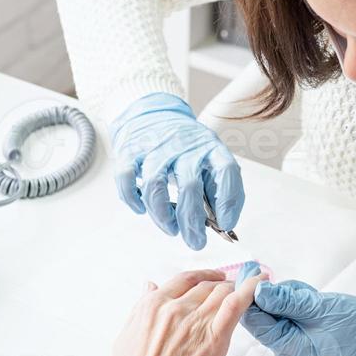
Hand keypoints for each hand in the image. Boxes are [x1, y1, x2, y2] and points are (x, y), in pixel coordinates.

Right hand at [79, 269, 256, 355]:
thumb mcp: (127, 334)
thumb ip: (141, 307)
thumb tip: (148, 286)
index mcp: (153, 305)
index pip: (185, 280)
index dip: (203, 276)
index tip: (212, 277)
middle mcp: (175, 308)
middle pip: (206, 286)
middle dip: (221, 284)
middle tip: (231, 287)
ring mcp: (195, 323)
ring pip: (222, 293)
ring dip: (235, 288)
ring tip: (246, 288)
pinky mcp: (213, 340)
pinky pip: (236, 305)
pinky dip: (250, 290)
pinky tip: (260, 282)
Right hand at [110, 93, 243, 250]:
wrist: (152, 113)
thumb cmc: (186, 148)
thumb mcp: (209, 160)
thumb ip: (217, 190)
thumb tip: (225, 225)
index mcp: (210, 147)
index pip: (226, 170)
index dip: (229, 200)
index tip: (226, 224)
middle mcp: (185, 146)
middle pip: (189, 185)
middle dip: (192, 221)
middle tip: (196, 242)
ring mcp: (156, 147)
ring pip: (155, 184)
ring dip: (162, 215)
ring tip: (171, 229)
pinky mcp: (130, 151)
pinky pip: (127, 177)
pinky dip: (132, 197)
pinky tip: (140, 209)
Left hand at [236, 264, 355, 355]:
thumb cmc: (352, 326)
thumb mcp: (318, 308)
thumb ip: (286, 301)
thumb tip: (258, 291)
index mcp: (286, 347)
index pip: (255, 321)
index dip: (250, 296)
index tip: (254, 274)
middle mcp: (284, 347)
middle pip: (262, 314)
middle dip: (276, 295)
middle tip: (298, 289)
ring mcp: (291, 339)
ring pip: (275, 308)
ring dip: (289, 296)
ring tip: (311, 296)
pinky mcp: (298, 330)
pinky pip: (287, 310)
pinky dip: (296, 299)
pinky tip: (312, 299)